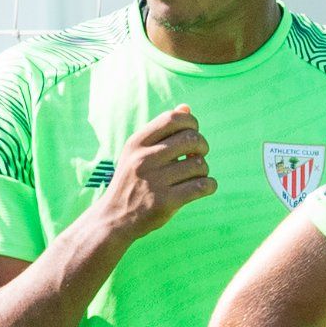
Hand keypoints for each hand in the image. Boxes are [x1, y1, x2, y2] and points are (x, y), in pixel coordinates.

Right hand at [92, 104, 216, 241]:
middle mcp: (143, 159)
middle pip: (191, 139)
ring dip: (204, 169)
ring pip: (199, 164)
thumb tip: (186, 108)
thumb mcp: (138, 152)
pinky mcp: (165, 202)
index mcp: (137, 143)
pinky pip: (201, 186)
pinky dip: (210, 185)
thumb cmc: (133, 180)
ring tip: (196, 175)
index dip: (191, 123)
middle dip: (202, 146)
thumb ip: (162, 131)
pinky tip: (205, 187)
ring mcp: (154, 181)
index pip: (173, 119)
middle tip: (198, 156)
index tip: (193, 134)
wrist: (115, 218)